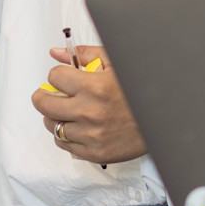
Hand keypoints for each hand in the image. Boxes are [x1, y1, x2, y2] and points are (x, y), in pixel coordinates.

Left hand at [32, 45, 146, 163]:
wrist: (160, 122)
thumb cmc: (137, 92)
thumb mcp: (115, 64)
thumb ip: (84, 55)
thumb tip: (56, 53)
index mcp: (95, 87)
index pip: (54, 77)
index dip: (57, 76)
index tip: (63, 78)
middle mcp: (90, 112)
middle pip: (44, 104)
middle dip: (44, 96)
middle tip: (50, 95)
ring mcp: (91, 135)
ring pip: (52, 125)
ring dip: (55, 117)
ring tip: (67, 112)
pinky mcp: (93, 153)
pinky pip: (63, 144)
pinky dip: (65, 135)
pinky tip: (77, 127)